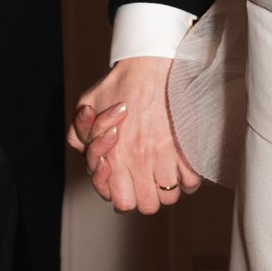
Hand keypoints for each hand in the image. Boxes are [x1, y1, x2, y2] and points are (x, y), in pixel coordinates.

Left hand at [68, 55, 198, 214]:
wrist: (149, 64)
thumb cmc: (118, 84)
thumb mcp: (87, 106)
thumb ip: (78, 135)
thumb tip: (89, 158)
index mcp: (115, 155)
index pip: (122, 203)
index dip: (123, 197)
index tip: (127, 183)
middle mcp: (140, 160)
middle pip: (148, 206)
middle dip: (146, 197)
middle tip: (146, 181)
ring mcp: (165, 155)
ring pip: (170, 197)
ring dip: (167, 189)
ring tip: (163, 174)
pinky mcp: (185, 146)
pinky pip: (192, 181)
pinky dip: (188, 180)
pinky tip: (180, 167)